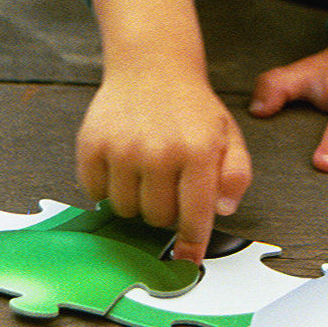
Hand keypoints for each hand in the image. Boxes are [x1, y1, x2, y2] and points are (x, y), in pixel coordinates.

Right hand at [81, 0, 252, 263]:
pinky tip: (122, 164)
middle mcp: (159, 151)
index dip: (191, 243)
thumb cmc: (191, 107)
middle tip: (168, 185)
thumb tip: (221, 210)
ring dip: (136, 201)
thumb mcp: (228, 134)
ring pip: (125, 210)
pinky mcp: (91, 145)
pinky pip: (96, 194)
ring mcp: (122, 148)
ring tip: (146, 172)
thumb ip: (236, 174)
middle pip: (156, 219)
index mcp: (197, 151)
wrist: (151, 64)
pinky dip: (107, 188)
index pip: (194, 215)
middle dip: (164, 211)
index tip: (187, 261)